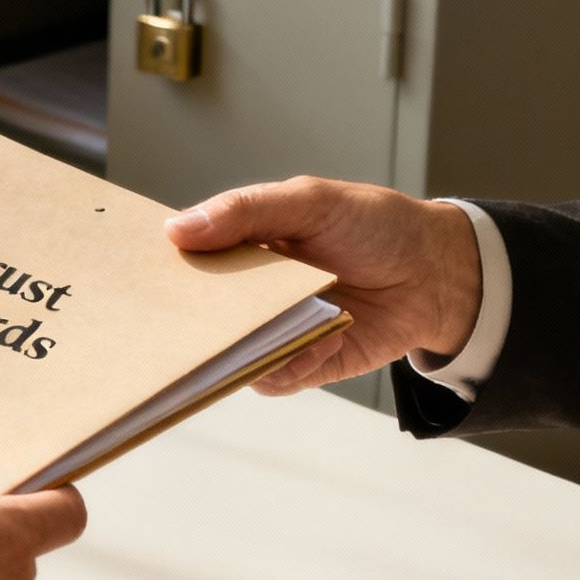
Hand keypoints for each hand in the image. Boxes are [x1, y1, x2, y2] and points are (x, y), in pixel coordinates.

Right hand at [165, 177, 482, 394]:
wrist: (437, 272)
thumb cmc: (375, 226)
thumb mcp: (309, 200)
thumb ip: (245, 211)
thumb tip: (177, 229)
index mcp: (242, 246)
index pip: (187, 260)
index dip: (163, 269)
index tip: (141, 275)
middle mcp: (250, 294)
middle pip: (198, 316)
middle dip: (191, 321)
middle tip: (194, 316)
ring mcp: (273, 331)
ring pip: (229, 355)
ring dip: (250, 346)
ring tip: (287, 323)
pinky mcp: (300, 364)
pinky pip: (271, 380)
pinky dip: (291, 364)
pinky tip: (323, 339)